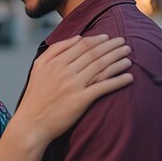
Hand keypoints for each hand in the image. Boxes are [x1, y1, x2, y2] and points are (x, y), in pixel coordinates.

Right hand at [15, 35, 132, 145]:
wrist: (31, 123)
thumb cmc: (36, 95)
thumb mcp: (38, 67)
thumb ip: (55, 50)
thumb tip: (77, 38)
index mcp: (55, 61)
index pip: (81, 45)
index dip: (98, 40)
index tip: (109, 37)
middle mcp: (64, 70)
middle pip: (93, 54)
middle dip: (111, 46)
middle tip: (125, 42)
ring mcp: (73, 85)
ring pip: (100, 67)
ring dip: (117, 60)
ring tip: (129, 57)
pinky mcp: (80, 100)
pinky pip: (103, 87)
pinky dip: (117, 81)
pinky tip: (129, 77)